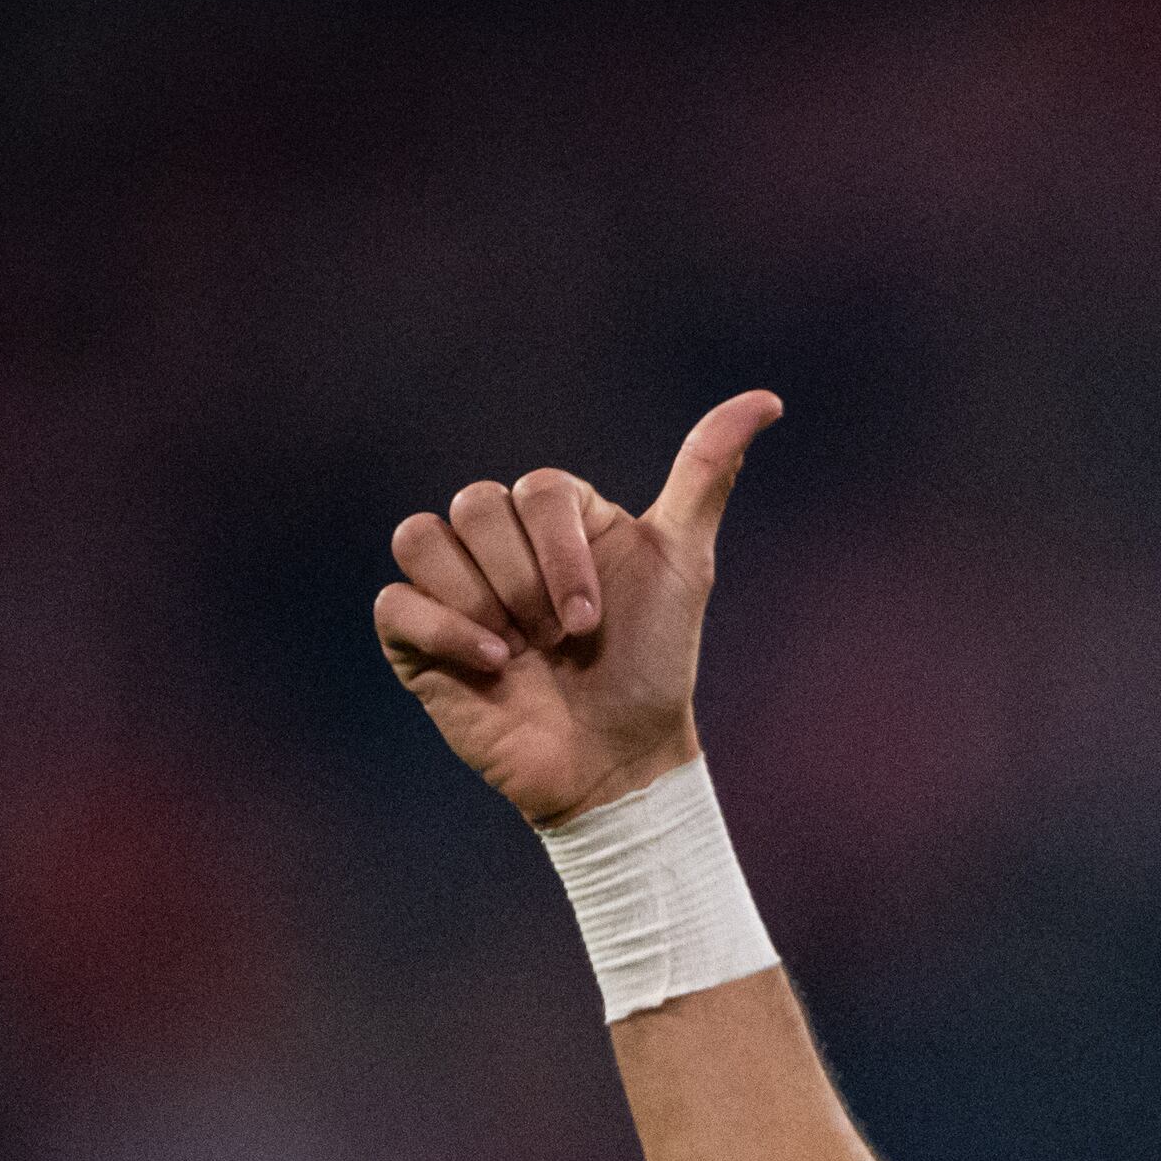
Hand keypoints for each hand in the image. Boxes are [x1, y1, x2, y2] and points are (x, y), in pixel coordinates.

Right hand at [374, 390, 782, 827]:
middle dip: (525, 581)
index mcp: (555, 518)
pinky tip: (493, 666)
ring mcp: (454, 589)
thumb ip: (706, 474)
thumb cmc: (653, 664)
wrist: (619, 761)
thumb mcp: (684, 563)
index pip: (534, 488)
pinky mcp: (416, 639)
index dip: (561, 553)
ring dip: (480, 598)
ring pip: (421, 537)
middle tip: (559, 638)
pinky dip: (443, 630)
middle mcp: (499, 544)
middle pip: (476, 506)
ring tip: (519, 651)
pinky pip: (393, 602)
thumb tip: (767, 400)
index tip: (594, 619)